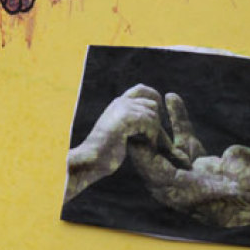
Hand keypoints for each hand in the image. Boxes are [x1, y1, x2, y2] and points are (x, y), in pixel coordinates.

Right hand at [65, 84, 187, 201]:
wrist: (91, 159)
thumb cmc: (105, 152)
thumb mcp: (119, 132)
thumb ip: (131, 123)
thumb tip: (151, 115)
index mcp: (118, 104)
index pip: (141, 89)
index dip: (154, 98)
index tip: (158, 116)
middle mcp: (120, 102)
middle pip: (152, 103)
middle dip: (157, 120)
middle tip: (154, 137)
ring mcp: (122, 109)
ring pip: (153, 113)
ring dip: (155, 131)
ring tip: (151, 144)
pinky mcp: (125, 118)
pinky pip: (150, 121)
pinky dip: (152, 135)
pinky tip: (149, 145)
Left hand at [128, 93, 249, 226]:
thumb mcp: (222, 190)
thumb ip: (200, 184)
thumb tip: (166, 178)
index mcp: (185, 198)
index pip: (156, 174)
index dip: (144, 154)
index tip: (135, 134)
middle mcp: (183, 187)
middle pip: (155, 159)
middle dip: (145, 138)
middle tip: (134, 114)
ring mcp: (192, 172)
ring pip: (168, 144)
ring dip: (159, 123)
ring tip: (151, 101)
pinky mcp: (203, 160)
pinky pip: (185, 138)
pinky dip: (179, 118)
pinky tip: (173, 98)